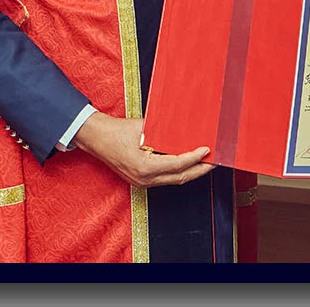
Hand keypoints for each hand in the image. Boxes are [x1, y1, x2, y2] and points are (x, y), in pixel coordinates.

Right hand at [73, 113, 213, 187]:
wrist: (96, 138)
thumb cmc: (117, 130)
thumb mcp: (144, 127)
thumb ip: (165, 131)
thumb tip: (185, 128)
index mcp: (145, 167)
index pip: (178, 165)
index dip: (195, 158)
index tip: (207, 150)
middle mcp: (144, 179)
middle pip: (179, 178)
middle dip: (199, 170)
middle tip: (214, 161)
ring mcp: (141, 182)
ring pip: (173, 180)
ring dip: (190, 172)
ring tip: (205, 162)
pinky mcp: (140, 180)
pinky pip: (164, 178)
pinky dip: (178, 171)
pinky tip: (187, 163)